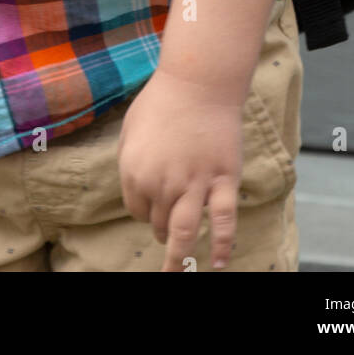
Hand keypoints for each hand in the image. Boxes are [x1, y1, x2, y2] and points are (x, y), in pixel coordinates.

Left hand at [117, 65, 243, 271]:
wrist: (198, 81)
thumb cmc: (162, 100)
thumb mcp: (131, 128)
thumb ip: (131, 161)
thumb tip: (137, 189)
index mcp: (135, 171)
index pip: (137, 209)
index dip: (144, 209)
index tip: (153, 204)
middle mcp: (162, 183)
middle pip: (159, 223)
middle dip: (162, 228)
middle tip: (168, 228)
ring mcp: (194, 184)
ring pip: (185, 232)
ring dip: (179, 258)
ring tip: (177, 273)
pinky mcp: (223, 180)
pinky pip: (223, 221)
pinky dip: (222, 246)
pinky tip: (219, 263)